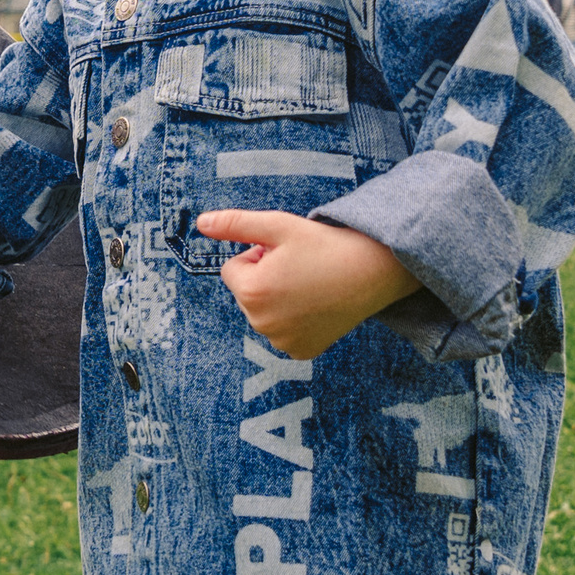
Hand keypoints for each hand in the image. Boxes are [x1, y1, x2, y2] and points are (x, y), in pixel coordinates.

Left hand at [205, 210, 419, 360]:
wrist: (373, 272)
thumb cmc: (324, 245)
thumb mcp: (278, 226)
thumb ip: (235, 224)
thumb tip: (201, 223)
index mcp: (251, 293)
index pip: (233, 269)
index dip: (257, 256)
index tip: (286, 253)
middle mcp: (262, 324)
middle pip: (247, 293)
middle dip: (265, 277)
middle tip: (300, 268)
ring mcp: (283, 342)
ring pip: (264, 312)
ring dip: (278, 297)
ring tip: (311, 284)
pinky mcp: (302, 352)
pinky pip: (283, 330)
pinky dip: (294, 318)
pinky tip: (317, 305)